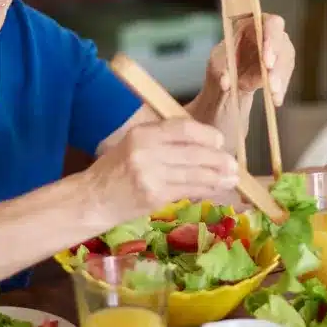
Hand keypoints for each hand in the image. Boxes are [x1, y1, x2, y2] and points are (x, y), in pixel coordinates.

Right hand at [92, 118, 239, 218]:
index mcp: (142, 133)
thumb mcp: (134, 143)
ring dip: (218, 177)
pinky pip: (189, 191)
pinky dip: (206, 190)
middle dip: (218, 159)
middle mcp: (147, 152)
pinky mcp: (155, 197)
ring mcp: (151, 176)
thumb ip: (164, 140)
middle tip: (233, 164)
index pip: (183, 128)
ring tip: (232, 178)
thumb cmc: (115, 170)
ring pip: (195, 174)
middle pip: (194, 153)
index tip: (220, 141)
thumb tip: (203, 142)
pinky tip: (217, 189)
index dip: (206, 134)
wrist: (92, 199)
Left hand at [207, 14, 294, 104]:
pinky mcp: (282, 67)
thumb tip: (225, 82)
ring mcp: (279, 50)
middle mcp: (270, 34)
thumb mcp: (216, 65)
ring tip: (273, 95)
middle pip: (282, 43)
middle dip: (278, 64)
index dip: (271, 39)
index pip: (269, 23)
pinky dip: (280, 89)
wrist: (230, 81)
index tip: (267, 61)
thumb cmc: (223, 64)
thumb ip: (221, 71)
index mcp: (253, 24)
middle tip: (271, 83)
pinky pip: (285, 77)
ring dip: (280, 79)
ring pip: (286, 61)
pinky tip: (276, 100)